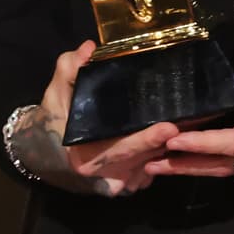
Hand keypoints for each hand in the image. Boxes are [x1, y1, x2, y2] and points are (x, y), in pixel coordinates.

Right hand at [9, 40, 177, 196]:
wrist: (46, 152)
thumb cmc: (55, 120)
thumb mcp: (56, 93)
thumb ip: (70, 69)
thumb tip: (89, 48)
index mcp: (86, 158)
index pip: (121, 149)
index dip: (146, 140)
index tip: (168, 128)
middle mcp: (104, 176)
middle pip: (142, 160)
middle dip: (165, 143)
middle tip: (187, 124)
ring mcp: (118, 184)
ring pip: (149, 167)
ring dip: (166, 150)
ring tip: (188, 128)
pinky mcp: (127, 185)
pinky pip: (149, 172)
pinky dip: (160, 158)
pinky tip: (170, 141)